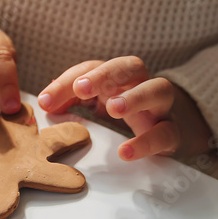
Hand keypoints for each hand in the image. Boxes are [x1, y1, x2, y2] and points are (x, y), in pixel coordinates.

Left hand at [37, 57, 212, 160]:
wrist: (169, 133)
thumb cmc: (126, 116)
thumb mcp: (95, 106)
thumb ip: (70, 102)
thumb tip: (45, 104)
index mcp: (117, 77)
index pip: (91, 68)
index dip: (67, 81)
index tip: (45, 101)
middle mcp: (140, 84)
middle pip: (128, 67)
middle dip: (105, 74)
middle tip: (82, 88)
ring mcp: (160, 107)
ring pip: (158, 89)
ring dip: (135, 96)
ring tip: (114, 108)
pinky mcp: (173, 131)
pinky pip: (165, 132)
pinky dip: (146, 141)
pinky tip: (125, 152)